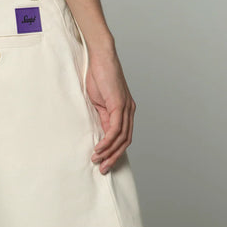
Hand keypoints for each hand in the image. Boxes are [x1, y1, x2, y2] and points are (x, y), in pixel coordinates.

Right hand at [86, 47, 135, 174]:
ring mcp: (126, 108)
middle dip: (114, 157)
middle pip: (125, 142)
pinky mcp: (120, 104)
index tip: (104, 163)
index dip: (115, 153)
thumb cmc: (98, 77)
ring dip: (109, 152)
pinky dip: (108, 141)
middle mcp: (129, 111)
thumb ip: (102, 118)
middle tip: (102, 169)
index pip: (123, 138)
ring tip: (97, 160)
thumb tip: (99, 134)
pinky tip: (99, 148)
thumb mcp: (98, 102)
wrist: (100, 57)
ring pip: (122, 138)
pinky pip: (116, 129)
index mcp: (124, 111)